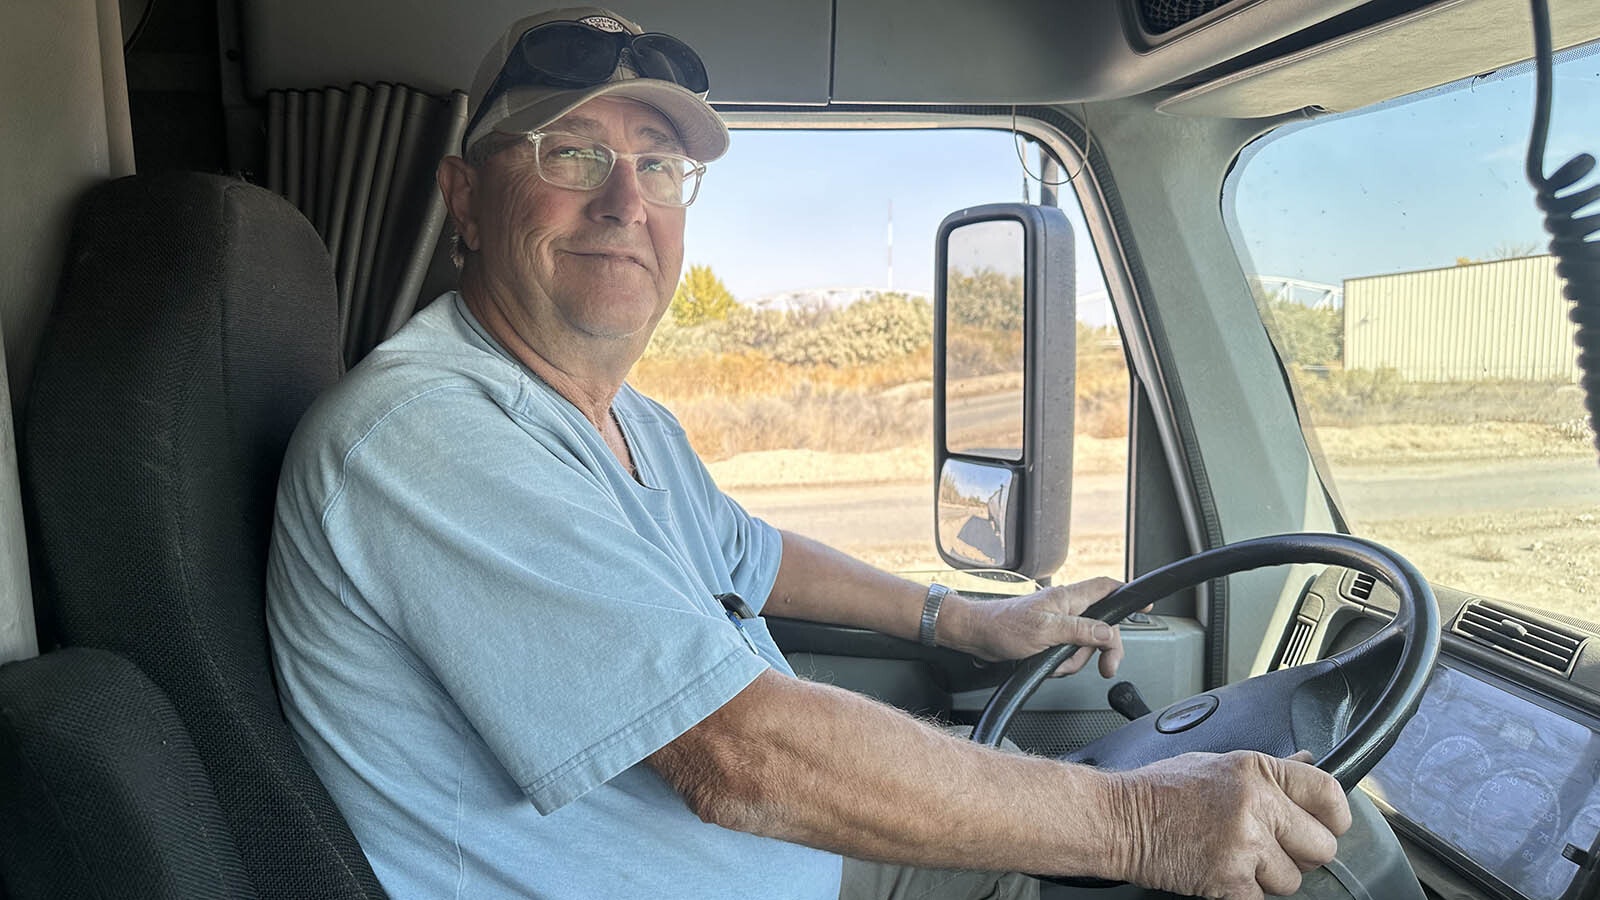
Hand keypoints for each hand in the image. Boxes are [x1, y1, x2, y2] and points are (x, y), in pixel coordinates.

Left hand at [940, 577, 1126, 676]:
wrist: (976, 636)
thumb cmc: (1002, 627)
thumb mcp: (1045, 631)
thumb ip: (1080, 631)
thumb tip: (1108, 632)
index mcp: (1068, 598)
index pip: (1106, 588)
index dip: (1128, 594)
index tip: (1145, 605)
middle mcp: (1066, 608)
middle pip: (1102, 627)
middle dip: (1102, 650)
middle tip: (1105, 667)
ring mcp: (1058, 624)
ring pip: (1085, 645)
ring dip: (1073, 661)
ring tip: (1053, 662)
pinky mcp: (1049, 638)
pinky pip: (1068, 654)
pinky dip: (1061, 664)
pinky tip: (1047, 665)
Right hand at [1106, 750, 1351, 899]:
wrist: (1119, 819)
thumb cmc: (1162, 790)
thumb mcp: (1219, 764)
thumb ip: (1269, 770)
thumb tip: (1308, 766)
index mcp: (1256, 770)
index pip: (1328, 794)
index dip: (1335, 816)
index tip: (1328, 824)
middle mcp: (1255, 805)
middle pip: (1321, 846)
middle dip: (1303, 853)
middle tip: (1275, 847)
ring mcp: (1244, 845)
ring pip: (1293, 880)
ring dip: (1270, 877)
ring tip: (1238, 859)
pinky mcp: (1229, 881)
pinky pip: (1261, 899)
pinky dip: (1244, 893)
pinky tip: (1222, 872)